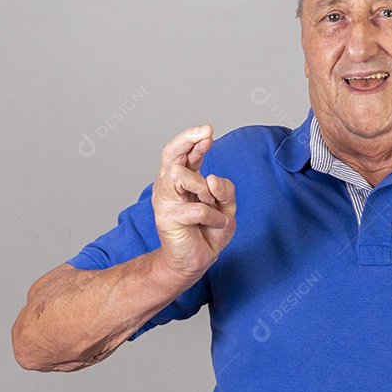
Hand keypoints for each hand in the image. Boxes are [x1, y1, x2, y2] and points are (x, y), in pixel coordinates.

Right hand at [152, 126, 236, 281]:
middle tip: (206, 133)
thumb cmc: (209, 231)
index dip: (194, 138)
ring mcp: (165, 200)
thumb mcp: (226, 207)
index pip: (182, 151)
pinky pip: (198, 208)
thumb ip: (224, 190)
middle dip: (187, 139)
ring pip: (182, 175)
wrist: (195, 260)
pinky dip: (214, 216)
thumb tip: (212, 177)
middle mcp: (169, 185)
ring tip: (212, 205)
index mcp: (183, 179)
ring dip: (205, 189)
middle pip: (170, 153)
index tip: (209, 130)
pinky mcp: (166, 217)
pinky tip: (214, 224)